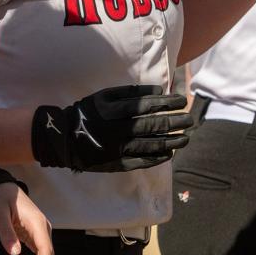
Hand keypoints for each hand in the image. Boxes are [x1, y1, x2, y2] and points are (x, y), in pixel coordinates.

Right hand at [32, 85, 192, 170]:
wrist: (65, 138)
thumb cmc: (88, 112)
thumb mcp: (105, 95)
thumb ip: (130, 91)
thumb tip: (158, 91)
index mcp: (116, 110)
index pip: (148, 105)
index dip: (168, 102)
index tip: (182, 100)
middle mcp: (119, 130)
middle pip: (153, 125)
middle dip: (175, 121)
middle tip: (190, 119)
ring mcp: (119, 148)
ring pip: (151, 144)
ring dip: (171, 141)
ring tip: (186, 138)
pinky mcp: (117, 163)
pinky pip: (142, 161)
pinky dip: (157, 157)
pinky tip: (169, 153)